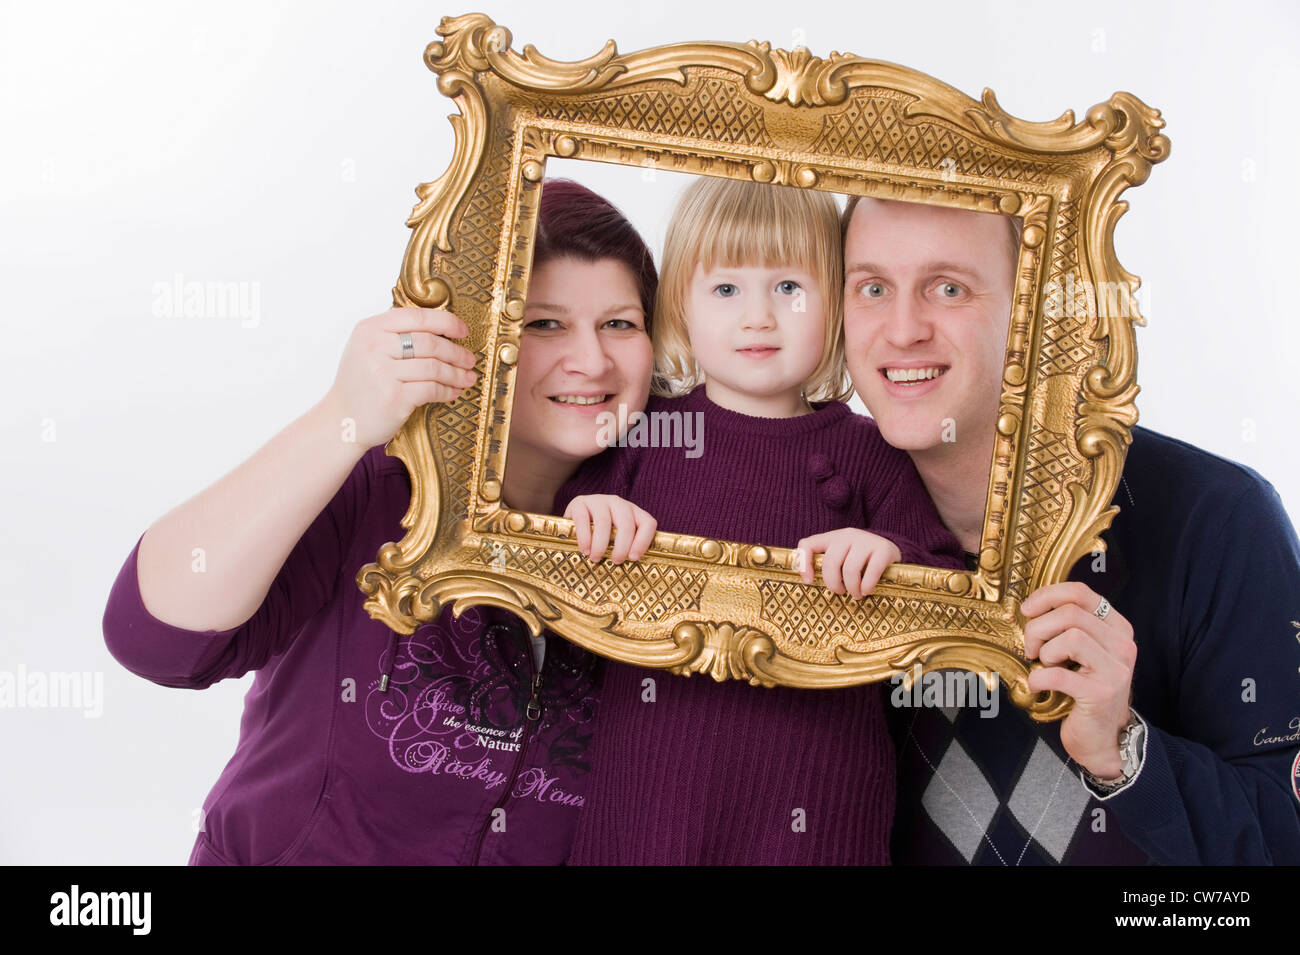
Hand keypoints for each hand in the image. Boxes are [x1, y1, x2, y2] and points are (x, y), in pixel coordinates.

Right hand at [322, 307, 478, 449]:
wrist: (341, 420)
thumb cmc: (360, 384)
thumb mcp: (367, 348)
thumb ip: (395, 335)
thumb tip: (441, 329)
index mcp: (370, 329)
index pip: (417, 316)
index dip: (446, 322)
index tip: (462, 330)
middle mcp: (374, 347)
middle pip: (430, 342)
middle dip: (456, 352)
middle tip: (469, 359)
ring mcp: (383, 372)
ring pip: (434, 367)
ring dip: (456, 374)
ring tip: (467, 378)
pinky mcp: (394, 397)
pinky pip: (431, 389)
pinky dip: (447, 391)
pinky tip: (454, 392)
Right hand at [564, 494, 656, 563]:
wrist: (573, 520)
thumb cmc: (599, 535)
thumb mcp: (615, 539)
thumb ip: (624, 548)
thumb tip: (630, 575)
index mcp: (633, 512)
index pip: (648, 523)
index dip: (643, 541)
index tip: (633, 558)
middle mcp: (618, 503)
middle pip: (626, 524)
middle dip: (622, 546)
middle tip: (615, 561)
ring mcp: (599, 501)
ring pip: (604, 522)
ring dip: (601, 544)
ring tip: (595, 558)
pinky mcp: (579, 502)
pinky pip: (583, 519)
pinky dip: (584, 537)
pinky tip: (584, 549)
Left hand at [794, 528, 900, 598]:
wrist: (890, 549)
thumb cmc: (861, 559)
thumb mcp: (842, 557)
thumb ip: (828, 564)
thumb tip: (811, 582)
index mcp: (832, 538)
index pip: (808, 544)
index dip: (804, 564)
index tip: (809, 581)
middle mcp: (847, 535)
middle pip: (830, 562)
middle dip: (833, 583)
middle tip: (840, 592)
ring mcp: (865, 540)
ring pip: (850, 569)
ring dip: (851, 588)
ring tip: (856, 595)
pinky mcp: (883, 549)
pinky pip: (871, 571)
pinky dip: (867, 586)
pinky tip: (867, 591)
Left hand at [1021, 582, 1136, 778]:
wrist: (1104, 738)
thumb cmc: (1085, 691)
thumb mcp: (1082, 652)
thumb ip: (1067, 627)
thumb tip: (1031, 607)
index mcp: (1117, 628)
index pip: (1081, 593)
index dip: (1047, 596)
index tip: (1027, 610)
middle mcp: (1122, 645)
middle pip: (1070, 614)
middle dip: (1038, 628)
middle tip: (1031, 648)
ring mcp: (1115, 669)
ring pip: (1070, 637)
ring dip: (1045, 651)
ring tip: (1044, 666)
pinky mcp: (1101, 693)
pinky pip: (1058, 674)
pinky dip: (1039, 678)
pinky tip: (1038, 685)